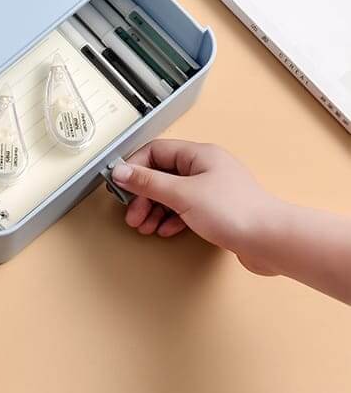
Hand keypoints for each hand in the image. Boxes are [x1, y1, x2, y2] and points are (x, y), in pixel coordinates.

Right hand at [110, 140, 280, 273]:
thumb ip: (149, 183)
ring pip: (173, 194)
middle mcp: (206, 167)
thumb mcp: (182, 195)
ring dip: (155, 209)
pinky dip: (171, 218)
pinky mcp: (218, 210)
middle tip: (132, 214)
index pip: (156, 151)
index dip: (135, 167)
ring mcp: (212, 189)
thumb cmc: (235, 212)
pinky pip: (186, 209)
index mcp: (199, 154)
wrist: (271, 241)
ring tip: (144, 226)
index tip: (121, 185)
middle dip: (144, 195)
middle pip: (162, 174)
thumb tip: (122, 170)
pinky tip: (164, 230)